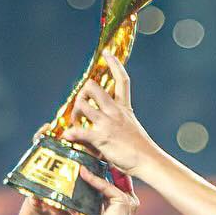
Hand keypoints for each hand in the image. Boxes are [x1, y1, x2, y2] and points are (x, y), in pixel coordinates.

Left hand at [49, 166, 138, 214]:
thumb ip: (61, 212)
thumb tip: (46, 203)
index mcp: (114, 206)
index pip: (104, 185)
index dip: (93, 174)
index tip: (80, 165)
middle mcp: (122, 202)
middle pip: (109, 178)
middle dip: (97, 166)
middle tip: (82, 155)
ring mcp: (125, 201)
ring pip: (109, 178)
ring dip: (96, 167)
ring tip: (82, 157)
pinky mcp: (124, 201)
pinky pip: (106, 186)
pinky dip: (94, 179)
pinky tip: (82, 172)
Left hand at [61, 56, 155, 177]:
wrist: (148, 161)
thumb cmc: (140, 149)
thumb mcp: (130, 128)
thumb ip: (118, 122)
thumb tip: (108, 122)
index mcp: (124, 108)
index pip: (121, 79)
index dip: (114, 64)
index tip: (107, 53)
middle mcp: (115, 111)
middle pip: (92, 87)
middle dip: (81, 94)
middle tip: (80, 108)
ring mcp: (107, 123)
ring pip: (82, 105)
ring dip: (74, 114)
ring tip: (74, 125)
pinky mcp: (102, 138)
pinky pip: (80, 131)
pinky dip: (71, 133)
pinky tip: (67, 136)